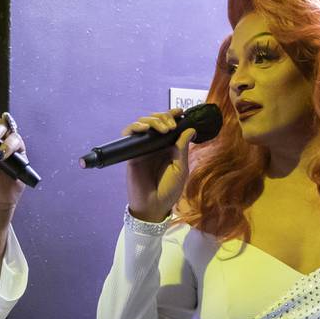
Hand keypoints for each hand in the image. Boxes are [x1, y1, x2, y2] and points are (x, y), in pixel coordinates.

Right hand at [124, 107, 196, 222]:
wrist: (154, 206)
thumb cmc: (169, 190)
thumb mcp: (181, 168)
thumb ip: (182, 148)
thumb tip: (190, 129)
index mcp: (168, 147)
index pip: (169, 125)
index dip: (172, 115)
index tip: (180, 112)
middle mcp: (155, 145)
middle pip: (156, 120)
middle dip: (163, 117)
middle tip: (171, 125)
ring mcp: (143, 148)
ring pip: (143, 124)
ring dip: (153, 120)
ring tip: (163, 129)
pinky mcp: (131, 153)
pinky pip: (129, 134)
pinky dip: (135, 127)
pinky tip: (145, 129)